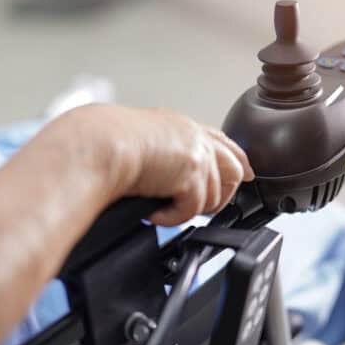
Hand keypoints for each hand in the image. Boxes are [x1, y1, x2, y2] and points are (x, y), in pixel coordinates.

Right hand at [58, 105, 254, 225]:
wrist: (98, 145)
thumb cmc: (104, 142)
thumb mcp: (141, 140)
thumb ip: (162, 153)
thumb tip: (164, 179)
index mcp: (181, 126)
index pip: (222, 141)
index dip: (237, 159)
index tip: (245, 173)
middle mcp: (193, 136)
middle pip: (234, 168)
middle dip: (221, 194)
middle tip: (198, 208)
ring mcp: (196, 153)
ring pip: (215, 196)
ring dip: (190, 209)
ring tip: (166, 209)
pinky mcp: (191, 174)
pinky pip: (193, 210)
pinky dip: (172, 217)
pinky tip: (154, 213)